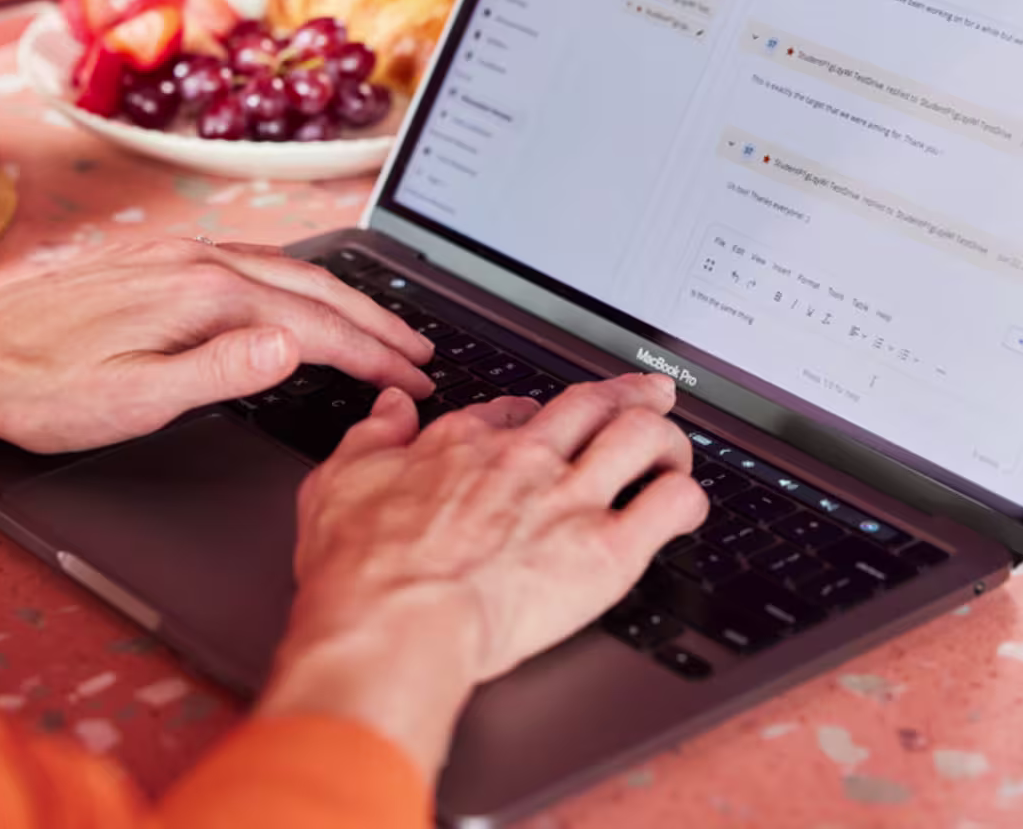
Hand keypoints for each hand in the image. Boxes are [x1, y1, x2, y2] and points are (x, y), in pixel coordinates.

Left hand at [0, 238, 435, 451]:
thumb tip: (293, 346)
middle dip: (376, 322)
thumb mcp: (131, 400)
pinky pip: (253, 263)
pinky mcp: (155, 263)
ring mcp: (175, 256)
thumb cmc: (37, 389)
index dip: (373, 356)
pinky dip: (298, 284)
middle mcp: (196, 262)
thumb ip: (219, 372)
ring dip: (341, 301)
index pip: (315, 327)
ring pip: (286, 271)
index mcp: (201, 296)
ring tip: (382, 328)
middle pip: (313, 289)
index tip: (416, 381)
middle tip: (424, 355)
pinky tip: (300, 298)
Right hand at [256, 374, 707, 775]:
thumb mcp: (336, 482)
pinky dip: (685, 501)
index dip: (538, 414)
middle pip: (593, 405)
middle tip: (648, 396)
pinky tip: (683, 507)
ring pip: (643, 438)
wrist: (393, 626)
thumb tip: (389, 409)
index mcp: (464, 445)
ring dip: (666, 438)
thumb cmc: (361, 572)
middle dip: (626, 397)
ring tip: (673, 449)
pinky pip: (669, 507)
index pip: (518, 411)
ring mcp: (570, 501)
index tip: (545, 423)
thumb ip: (371, 437)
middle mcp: (525, 461)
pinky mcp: (605, 552)